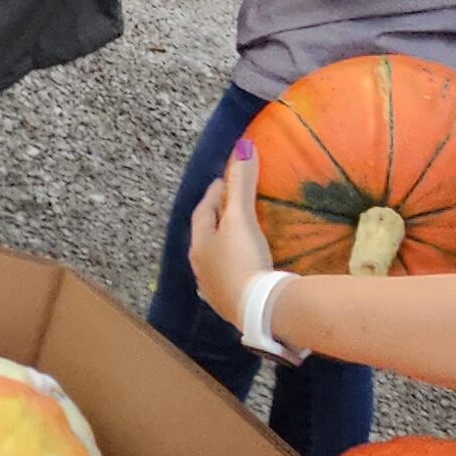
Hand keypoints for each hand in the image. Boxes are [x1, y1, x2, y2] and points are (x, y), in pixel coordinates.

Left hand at [189, 139, 274, 327]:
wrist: (256, 308)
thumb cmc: (243, 258)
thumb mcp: (242, 217)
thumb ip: (242, 183)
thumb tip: (242, 147)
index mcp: (199, 244)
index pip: (202, 212)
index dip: (212, 194)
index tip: (222, 181)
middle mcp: (200, 267)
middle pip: (206, 236)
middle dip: (216, 219)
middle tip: (230, 206)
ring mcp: (213, 288)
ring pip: (215, 259)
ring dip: (223, 245)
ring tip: (237, 235)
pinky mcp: (230, 304)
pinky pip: (229, 277)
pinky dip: (234, 266)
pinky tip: (245, 268)